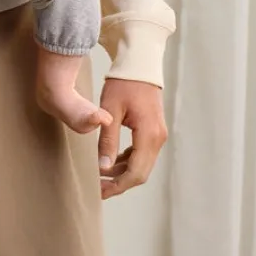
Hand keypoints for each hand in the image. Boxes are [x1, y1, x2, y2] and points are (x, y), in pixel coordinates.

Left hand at [97, 78, 168, 198]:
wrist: (139, 64)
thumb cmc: (123, 83)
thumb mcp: (111, 110)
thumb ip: (108, 140)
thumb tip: (103, 167)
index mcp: (149, 135)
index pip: (135, 173)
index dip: (117, 186)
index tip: (99, 191)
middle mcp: (158, 138)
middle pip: (141, 173)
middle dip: (119, 183)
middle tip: (98, 189)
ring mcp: (158, 135)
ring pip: (142, 165)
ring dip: (123, 173)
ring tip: (101, 177)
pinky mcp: (154, 130)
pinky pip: (142, 154)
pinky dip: (128, 161)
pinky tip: (112, 161)